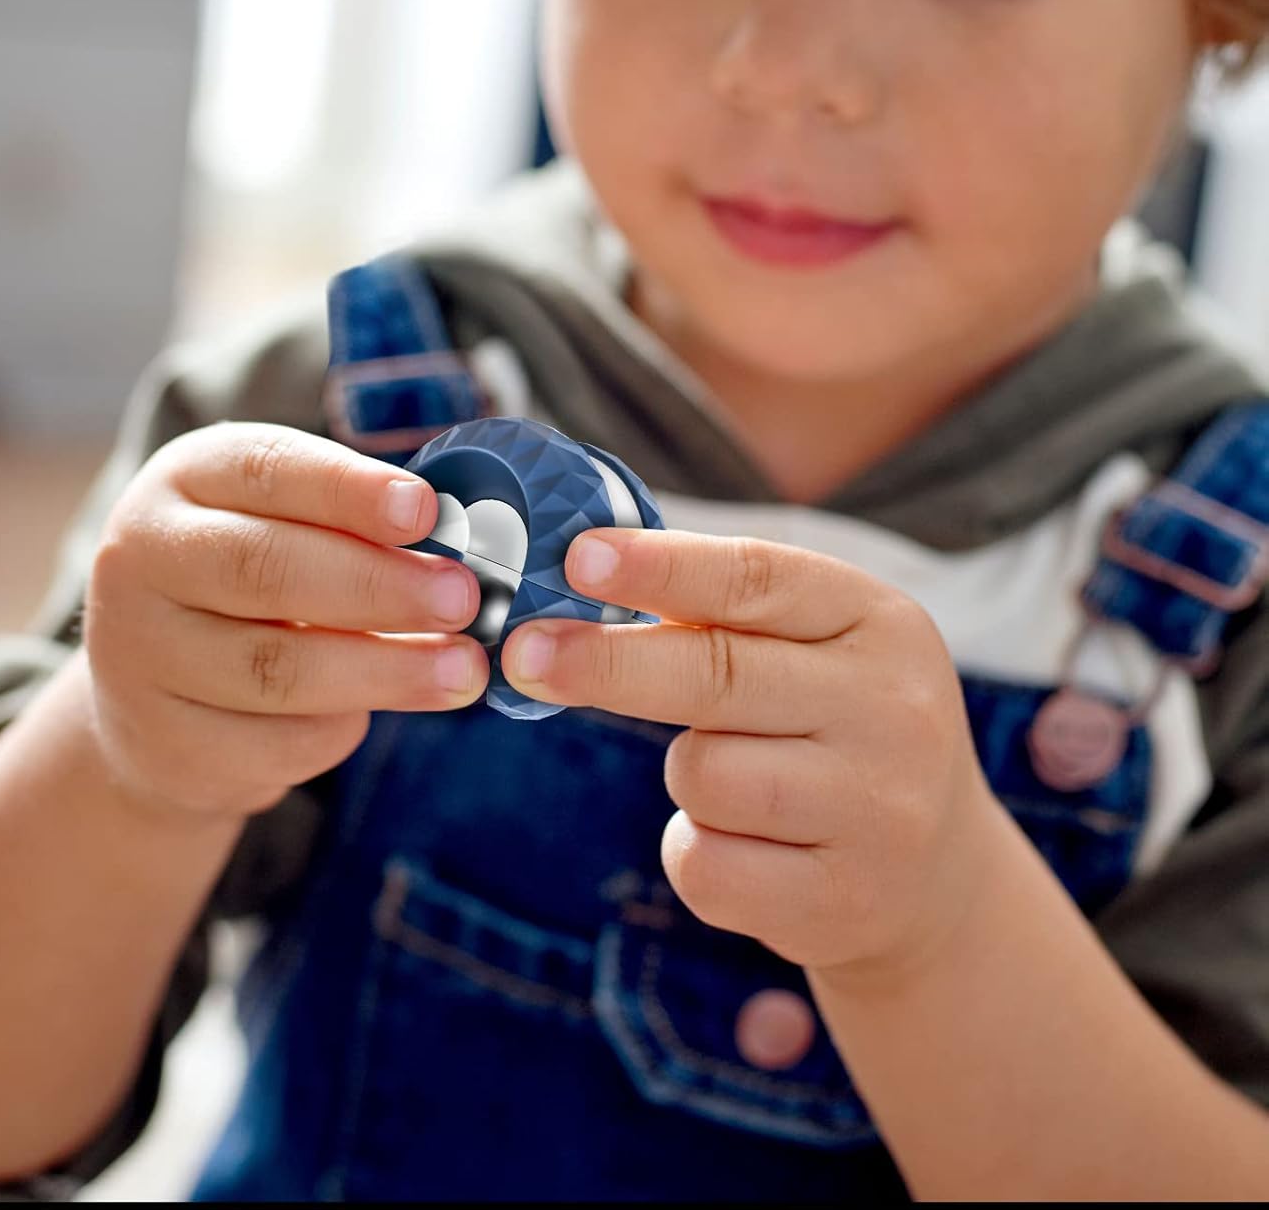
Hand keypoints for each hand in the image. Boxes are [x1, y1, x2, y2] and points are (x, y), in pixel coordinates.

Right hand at [84, 423, 487, 821]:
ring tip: (462, 670)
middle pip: (266, 569)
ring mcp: (141, 656)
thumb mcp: (282, 519)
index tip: (426, 510)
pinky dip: (343, 727)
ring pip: (276, 669)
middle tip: (462, 599)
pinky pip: (275, 742)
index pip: (266, 470)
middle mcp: (141, 559)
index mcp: (183, 479)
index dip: (350, 490)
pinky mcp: (166, 744)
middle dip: (379, 586)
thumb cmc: (251, 581)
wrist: (153, 692)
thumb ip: (355, 520)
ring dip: (386, 671)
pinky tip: (380, 710)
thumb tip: (463, 538)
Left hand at [501, 527, 1007, 980]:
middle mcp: (893, 709)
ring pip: (702, 774)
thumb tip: (583, 576)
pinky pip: (705, 864)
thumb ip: (725, 613)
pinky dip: (696, 851)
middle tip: (523, 653)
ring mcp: (878, 811)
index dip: (659, 568)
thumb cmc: (835, 729)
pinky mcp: (842, 902)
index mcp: (879, 622)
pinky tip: (752, 846)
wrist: (936, 877)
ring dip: (687, 774)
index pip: (756, 580)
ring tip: (745, 779)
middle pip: (716, 675)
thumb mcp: (816, 649)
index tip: (578, 558)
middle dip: (606, 662)